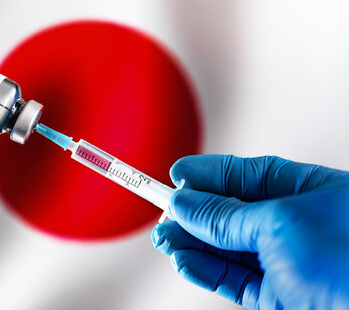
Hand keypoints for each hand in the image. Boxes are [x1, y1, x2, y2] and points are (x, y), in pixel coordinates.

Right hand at [152, 155, 348, 308]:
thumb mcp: (280, 224)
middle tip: (163, 213)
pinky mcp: (277, 296)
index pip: (248, 175)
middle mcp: (295, 225)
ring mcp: (285, 262)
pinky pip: (230, 279)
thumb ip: (227, 215)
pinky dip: (203, 269)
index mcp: (308, 191)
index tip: (176, 176)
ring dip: (190, 242)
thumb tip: (186, 202)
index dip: (210, 174)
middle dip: (194, 212)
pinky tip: (184, 260)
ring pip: (225, 247)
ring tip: (164, 239)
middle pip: (231, 212)